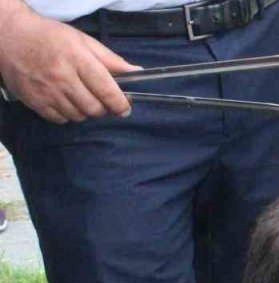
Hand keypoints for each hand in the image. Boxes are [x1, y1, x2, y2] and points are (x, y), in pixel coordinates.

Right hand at [0, 7, 139, 122]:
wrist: (11, 37)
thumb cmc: (51, 37)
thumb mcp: (83, 41)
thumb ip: (110, 59)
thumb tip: (136, 72)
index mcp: (78, 60)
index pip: (106, 90)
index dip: (120, 104)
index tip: (125, 108)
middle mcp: (62, 78)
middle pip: (94, 108)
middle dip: (103, 108)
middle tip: (100, 99)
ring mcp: (47, 91)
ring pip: (78, 116)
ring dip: (85, 111)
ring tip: (80, 96)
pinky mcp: (34, 101)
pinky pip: (60, 120)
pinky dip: (67, 115)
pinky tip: (65, 101)